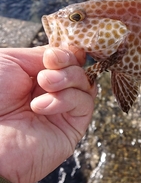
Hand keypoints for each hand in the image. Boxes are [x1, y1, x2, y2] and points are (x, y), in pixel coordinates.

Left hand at [0, 46, 96, 182]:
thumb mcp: (11, 62)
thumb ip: (40, 53)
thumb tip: (65, 52)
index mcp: (35, 76)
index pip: (66, 59)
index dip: (65, 54)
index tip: (52, 56)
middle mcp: (52, 93)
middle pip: (79, 69)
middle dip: (67, 65)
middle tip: (46, 73)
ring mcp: (63, 112)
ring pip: (87, 84)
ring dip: (68, 79)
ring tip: (44, 85)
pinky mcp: (72, 130)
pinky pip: (85, 104)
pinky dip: (67, 99)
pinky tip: (42, 107)